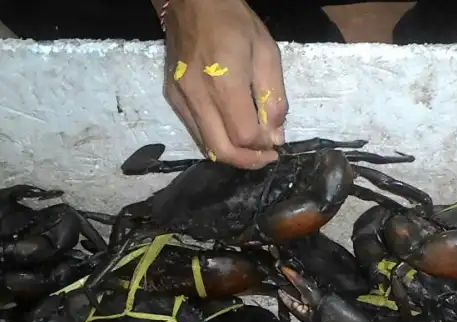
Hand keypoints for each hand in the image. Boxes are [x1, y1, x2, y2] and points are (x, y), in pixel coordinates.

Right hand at [158, 0, 287, 168]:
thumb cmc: (234, 22)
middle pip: (222, 150)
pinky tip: (231, 132)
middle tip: (265, 157)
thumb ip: (273, 98)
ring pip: (206, 147)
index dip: (263, 146)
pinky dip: (216, 141)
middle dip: (248, 161)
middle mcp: (197, 95)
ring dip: (232, 155)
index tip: (276, 143)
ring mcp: (180, 98)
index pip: (244, 135)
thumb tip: (275, 136)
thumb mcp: (267, 54)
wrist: (191, 2)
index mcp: (224, 81)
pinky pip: (196, 133)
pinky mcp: (172, 98)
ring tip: (251, 149)